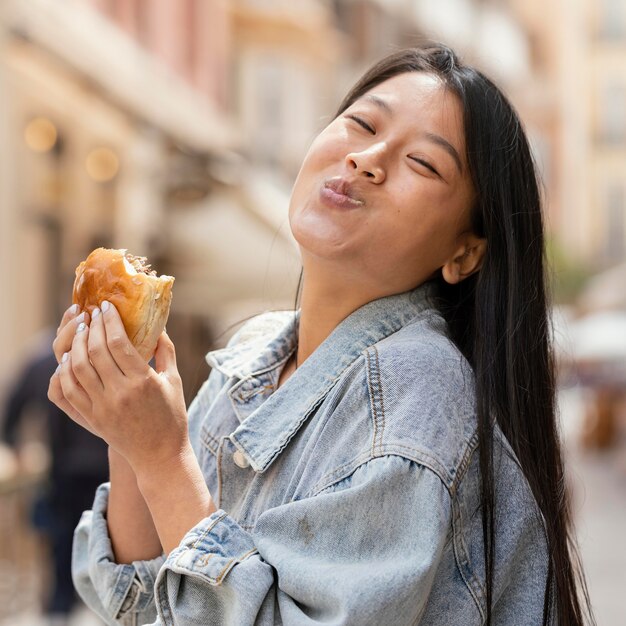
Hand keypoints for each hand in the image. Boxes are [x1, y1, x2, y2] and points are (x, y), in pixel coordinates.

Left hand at [57, 300, 188, 474]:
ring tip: (81, 330)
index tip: (106, 307)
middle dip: (91, 327)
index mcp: (143, 381)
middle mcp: (121, 393)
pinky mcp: (92, 417)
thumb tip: (158, 325)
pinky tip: (71, 357)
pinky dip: (66, 370)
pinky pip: (69, 390)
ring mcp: (103, 407)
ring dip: (76, 345)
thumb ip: (166, 351)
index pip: (118, 343)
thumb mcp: (174, 381)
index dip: (109, 321)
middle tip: (92, 314)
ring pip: (78, 368)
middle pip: (95, 351)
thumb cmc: (172, 416)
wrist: (160, 455)